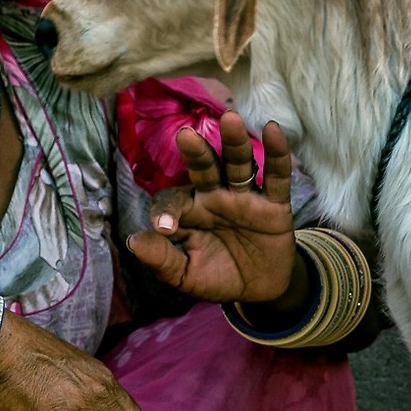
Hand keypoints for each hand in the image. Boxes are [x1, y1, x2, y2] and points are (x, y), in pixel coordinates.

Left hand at [125, 112, 302, 306]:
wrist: (260, 291)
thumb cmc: (218, 277)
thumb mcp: (186, 275)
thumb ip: (162, 260)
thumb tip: (134, 241)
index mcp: (191, 211)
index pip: (173, 200)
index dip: (167, 211)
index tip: (165, 229)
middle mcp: (216, 196)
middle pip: (205, 167)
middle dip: (197, 152)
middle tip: (186, 136)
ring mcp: (246, 197)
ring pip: (239, 163)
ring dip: (235, 142)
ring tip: (230, 119)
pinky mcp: (275, 204)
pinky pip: (276, 175)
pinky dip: (277, 153)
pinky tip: (273, 129)